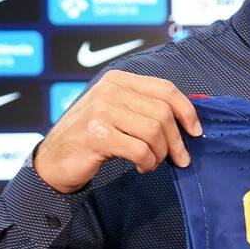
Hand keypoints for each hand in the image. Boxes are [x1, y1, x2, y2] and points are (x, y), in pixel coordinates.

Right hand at [33, 70, 202, 192]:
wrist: (54, 160)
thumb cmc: (91, 138)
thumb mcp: (116, 112)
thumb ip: (143, 108)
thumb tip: (186, 119)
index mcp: (117, 80)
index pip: (165, 89)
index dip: (186, 110)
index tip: (195, 131)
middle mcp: (109, 91)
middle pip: (163, 113)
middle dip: (177, 140)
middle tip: (179, 159)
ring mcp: (101, 111)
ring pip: (154, 132)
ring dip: (161, 154)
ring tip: (153, 163)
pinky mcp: (98, 136)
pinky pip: (140, 150)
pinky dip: (148, 163)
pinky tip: (142, 168)